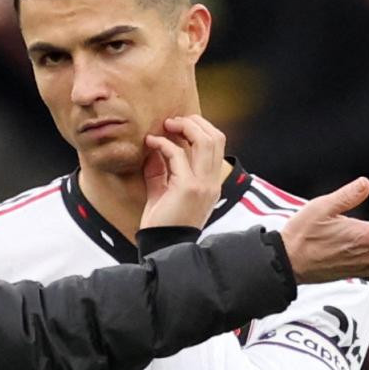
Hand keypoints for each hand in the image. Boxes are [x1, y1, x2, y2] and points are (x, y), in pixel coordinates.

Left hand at [140, 115, 224, 229]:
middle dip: (194, 122)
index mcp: (211, 183)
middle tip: (171, 121)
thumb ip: (161, 170)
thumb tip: (154, 147)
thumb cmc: (161, 223)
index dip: (200, 129)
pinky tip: (151, 143)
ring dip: (185, 127)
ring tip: (165, 126)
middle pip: (216, 137)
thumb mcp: (162, 191)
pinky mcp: (188, 187)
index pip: (217, 145)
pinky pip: (178, 154)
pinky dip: (164, 144)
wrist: (161, 247)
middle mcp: (212, 182)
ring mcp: (203, 184)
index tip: (177, 126)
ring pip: (206, 140)